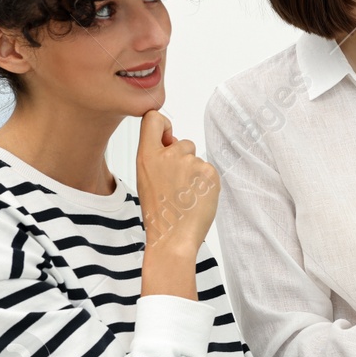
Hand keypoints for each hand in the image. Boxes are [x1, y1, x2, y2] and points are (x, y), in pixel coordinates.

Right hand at [137, 109, 219, 254]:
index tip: (167, 137)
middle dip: (183, 159)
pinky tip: (196, 199)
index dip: (163, 125)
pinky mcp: (209, 173)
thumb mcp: (146, 178)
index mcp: (147, 156)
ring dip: (194, 174)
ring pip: (197, 160)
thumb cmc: (159, 212)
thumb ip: (157, 157)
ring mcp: (190, 163)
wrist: (173, 237)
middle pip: (183, 142)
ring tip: (185, 196)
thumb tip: (173, 141)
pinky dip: (205, 184)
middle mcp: (168, 155)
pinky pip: (209, 172)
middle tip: (176, 185)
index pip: (153, 118)